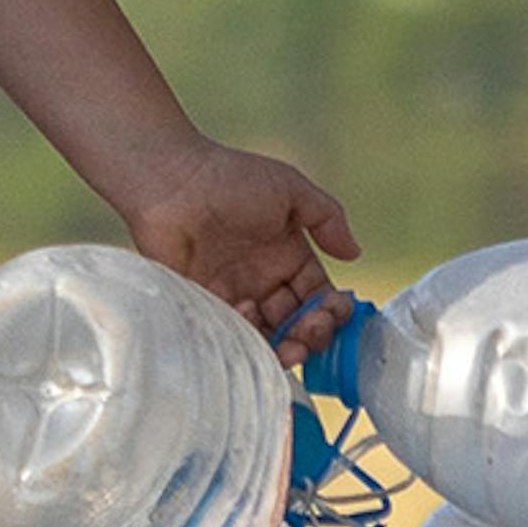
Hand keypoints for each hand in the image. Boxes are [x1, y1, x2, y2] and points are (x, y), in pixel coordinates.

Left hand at [101, 133, 358, 350]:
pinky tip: (246, 312)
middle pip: (297, 324)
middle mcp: (262, 282)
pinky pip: (233, 335)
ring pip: (268, 337)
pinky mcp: (204, 306)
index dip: (333, 309)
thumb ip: (328, 218)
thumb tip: (355, 253)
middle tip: (313, 330)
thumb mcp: (290, 190)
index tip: (337, 311)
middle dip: (313, 335)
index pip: (320, 296)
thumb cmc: (231, 178)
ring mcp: (233, 296)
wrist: (172, 182)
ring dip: (286, 348)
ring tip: (291, 345)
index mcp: (287, 257)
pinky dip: (248, 336)